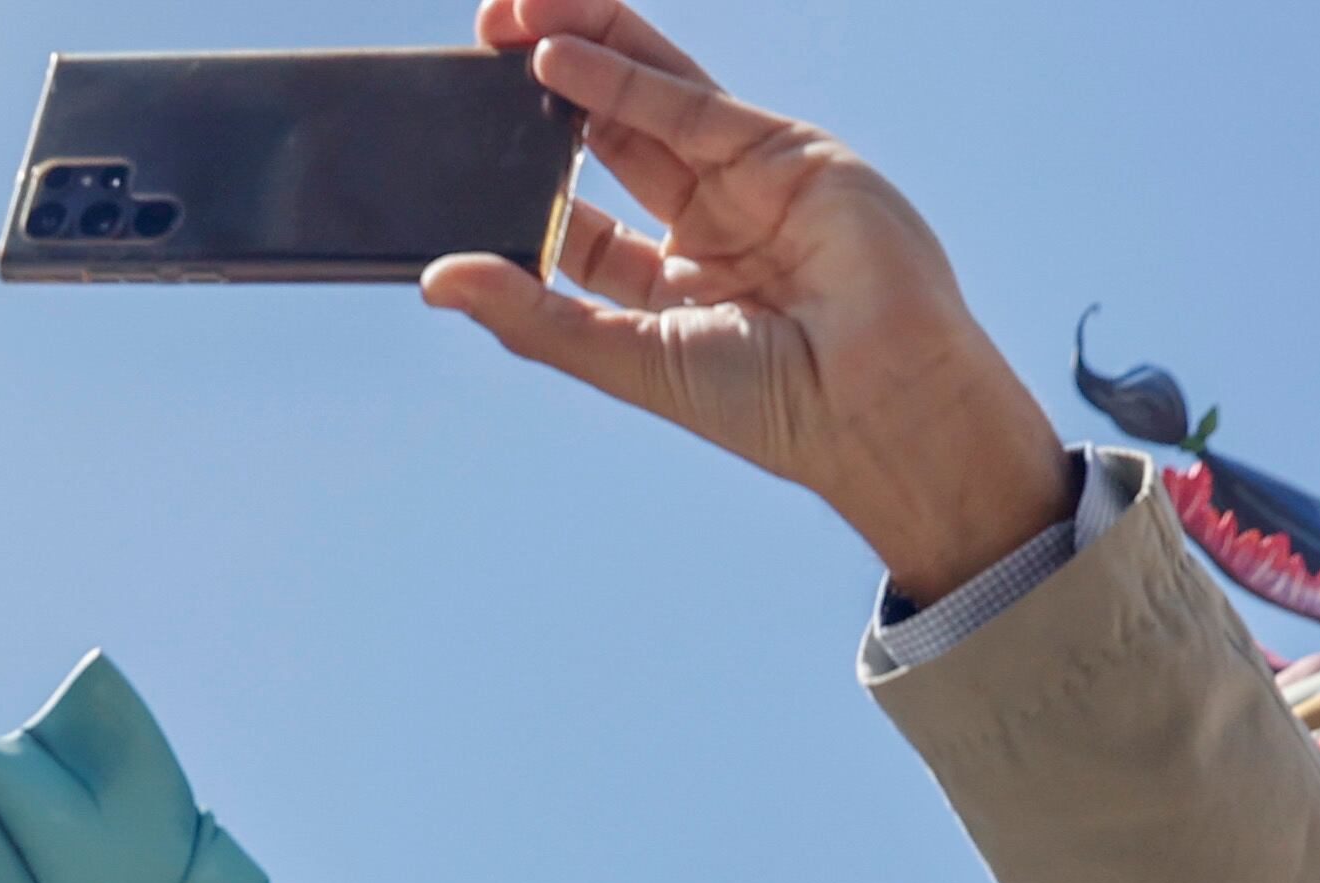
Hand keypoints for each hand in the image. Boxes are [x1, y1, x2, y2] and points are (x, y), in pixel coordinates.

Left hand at [424, 0, 1073, 601]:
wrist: (882, 403)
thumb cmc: (773, 407)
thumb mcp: (630, 358)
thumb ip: (534, 316)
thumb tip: (437, 280)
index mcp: (671, 292)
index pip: (581, 223)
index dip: (523, 182)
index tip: (461, 154)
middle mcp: (709, 230)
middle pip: (609, 138)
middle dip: (543, 93)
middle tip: (477, 44)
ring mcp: (749, 184)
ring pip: (647, 97)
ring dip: (580, 48)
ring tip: (506, 19)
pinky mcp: (787, 150)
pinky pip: (689, 102)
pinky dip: (622, 74)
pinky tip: (555, 56)